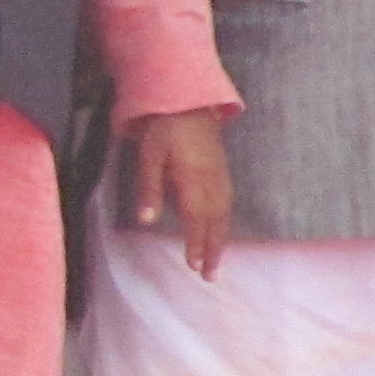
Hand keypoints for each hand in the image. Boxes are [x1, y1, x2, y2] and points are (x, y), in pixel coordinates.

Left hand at [126, 107, 234, 277]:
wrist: (188, 100)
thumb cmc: (163, 128)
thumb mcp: (149, 155)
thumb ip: (149, 188)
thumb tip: (146, 221)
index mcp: (193, 178)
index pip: (196, 218)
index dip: (196, 243)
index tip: (194, 266)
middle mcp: (212, 180)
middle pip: (216, 221)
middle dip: (213, 249)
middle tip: (210, 275)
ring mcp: (221, 175)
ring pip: (225, 213)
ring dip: (222, 238)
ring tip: (217, 261)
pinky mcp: (223, 170)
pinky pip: (228, 202)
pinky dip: (226, 221)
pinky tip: (221, 231)